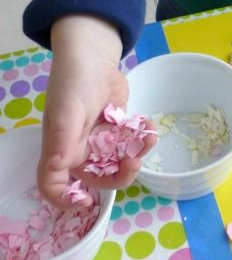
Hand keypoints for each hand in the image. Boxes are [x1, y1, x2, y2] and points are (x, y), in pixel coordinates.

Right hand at [38, 16, 154, 208]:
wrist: (94, 57)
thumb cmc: (73, 83)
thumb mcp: (66, 112)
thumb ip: (64, 141)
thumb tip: (60, 167)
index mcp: (60, 151)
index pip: (55, 185)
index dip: (68, 200)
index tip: (89, 201)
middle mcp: (79, 149)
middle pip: (100, 177)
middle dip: (121, 173)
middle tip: (136, 160)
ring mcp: (101, 140)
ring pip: (121, 160)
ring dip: (138, 153)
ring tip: (149, 137)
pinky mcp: (118, 129)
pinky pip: (132, 142)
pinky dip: (143, 137)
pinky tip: (149, 124)